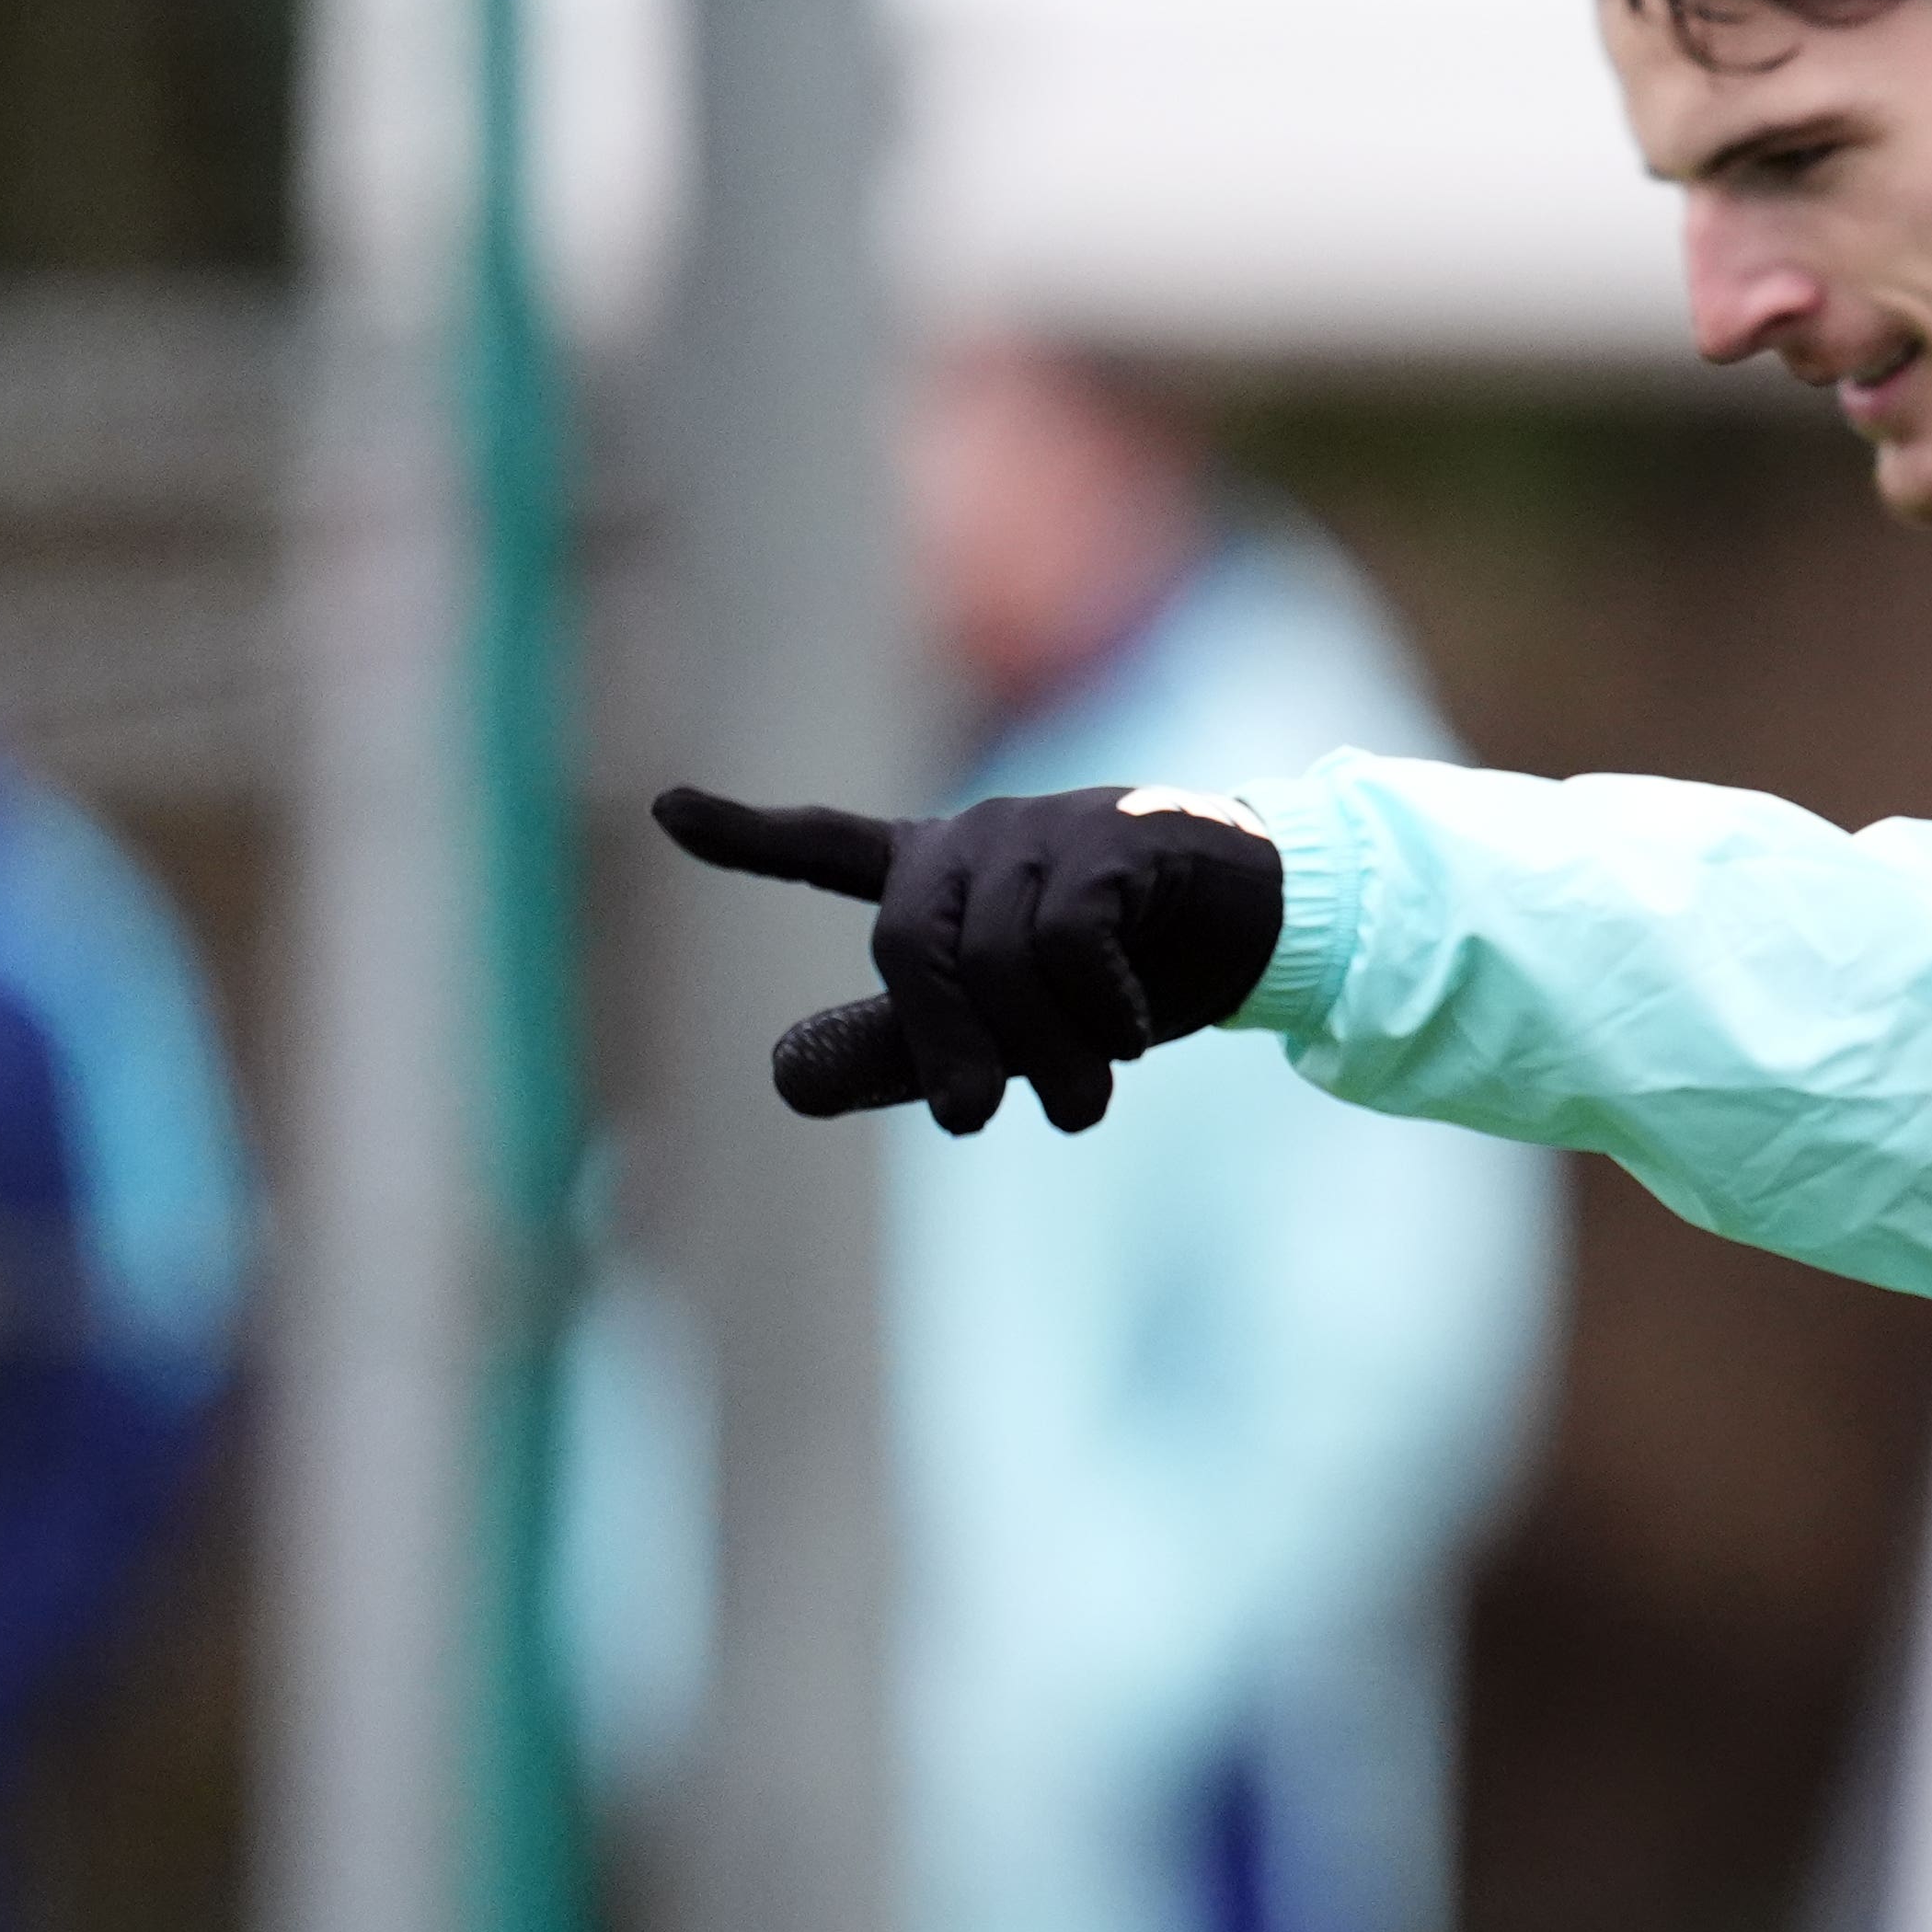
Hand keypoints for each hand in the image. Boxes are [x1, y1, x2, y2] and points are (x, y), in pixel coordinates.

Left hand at [652, 782, 1284, 1134]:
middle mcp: (978, 837)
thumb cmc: (1128, 970)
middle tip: (970, 1121)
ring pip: (999, 955)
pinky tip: (1134, 1030)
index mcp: (940, 874)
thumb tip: (778, 1080)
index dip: (749, 836)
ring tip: (1084, 1104)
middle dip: (939, 1045)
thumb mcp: (1010, 1023)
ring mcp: (1048, 827)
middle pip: (909, 945)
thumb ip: (902, 1052)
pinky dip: (1099, 1006)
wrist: (1265, 921)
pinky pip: (1072, 938)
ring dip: (1044, 1051)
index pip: (832, 849)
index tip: (666, 810)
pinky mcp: (1120, 834)